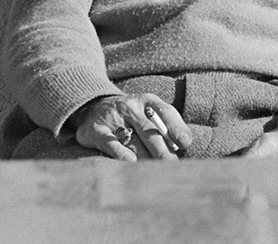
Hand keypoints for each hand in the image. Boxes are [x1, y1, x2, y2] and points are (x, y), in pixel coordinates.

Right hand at [73, 92, 192, 160]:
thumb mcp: (146, 113)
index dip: (176, 127)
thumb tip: (181, 146)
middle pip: (151, 132)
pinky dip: (121, 154)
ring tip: (155, 175)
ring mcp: (113, 117)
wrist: (92, 107)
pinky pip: (111, 143)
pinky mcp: (96, 130)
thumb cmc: (130, 117)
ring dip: (145, 159)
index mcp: (148, 101)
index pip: (166, 112)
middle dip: (163, 152)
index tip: (185, 143)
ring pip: (133, 141)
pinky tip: (130, 163)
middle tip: (172, 169)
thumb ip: (164, 127)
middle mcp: (132, 106)